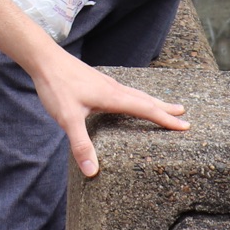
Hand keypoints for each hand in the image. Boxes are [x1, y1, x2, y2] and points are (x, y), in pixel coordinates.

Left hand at [28, 46, 188, 175]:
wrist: (43, 59)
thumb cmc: (56, 85)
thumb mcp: (67, 118)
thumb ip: (80, 144)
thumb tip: (93, 171)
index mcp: (112, 96)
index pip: (145, 109)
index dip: (165, 119)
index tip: (185, 126)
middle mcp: (113, 88)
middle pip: (145, 99)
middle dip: (165, 109)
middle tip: (184, 115)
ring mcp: (105, 83)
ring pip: (135, 93)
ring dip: (152, 101)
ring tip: (164, 107)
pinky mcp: (96, 82)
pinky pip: (124, 91)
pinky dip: (136, 97)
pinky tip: (129, 100)